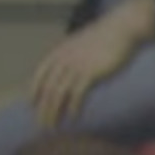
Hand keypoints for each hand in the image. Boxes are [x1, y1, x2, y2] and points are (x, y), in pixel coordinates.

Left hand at [30, 0, 154, 128]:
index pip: (39, 75)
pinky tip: (73, 118)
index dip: (33, 92)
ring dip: (54, 113)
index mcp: (59, 52)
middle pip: (47, 89)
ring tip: (54, 126)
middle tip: (42, 124)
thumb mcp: (79, 44)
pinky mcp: (90, 73)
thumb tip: (66, 72)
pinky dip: (73, 108)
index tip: (31, 106)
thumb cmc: (104, 37)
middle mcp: (63, 60)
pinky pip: (77, 94)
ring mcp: (76, 66)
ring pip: (58, 94)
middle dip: (42, 109)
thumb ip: (69, 56)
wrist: (122, 28)